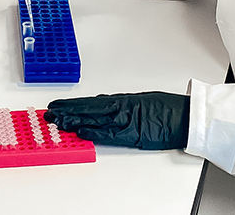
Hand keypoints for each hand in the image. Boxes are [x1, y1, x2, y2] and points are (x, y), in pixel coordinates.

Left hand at [44, 92, 190, 149]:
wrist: (185, 117)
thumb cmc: (166, 109)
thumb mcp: (140, 100)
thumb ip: (120, 104)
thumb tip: (101, 105)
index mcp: (122, 100)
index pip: (90, 102)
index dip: (72, 104)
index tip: (57, 105)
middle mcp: (121, 108)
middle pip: (88, 109)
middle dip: (67, 112)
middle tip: (49, 113)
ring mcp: (126, 120)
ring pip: (95, 119)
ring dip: (75, 121)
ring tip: (58, 121)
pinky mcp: (133, 134)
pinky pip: (110, 134)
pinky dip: (95, 132)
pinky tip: (81, 131)